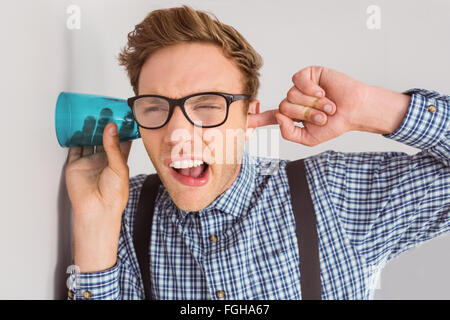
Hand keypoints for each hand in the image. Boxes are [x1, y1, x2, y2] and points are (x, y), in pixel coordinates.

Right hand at [65, 109, 132, 271]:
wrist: (97, 209)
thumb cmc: (114, 194)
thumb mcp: (118, 167)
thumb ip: (113, 146)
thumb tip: (110, 127)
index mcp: (118, 161)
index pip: (121, 141)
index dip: (122, 128)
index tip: (122, 114)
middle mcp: (104, 160)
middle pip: (103, 138)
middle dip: (103, 125)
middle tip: (104, 110)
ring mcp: (89, 162)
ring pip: (88, 140)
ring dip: (89, 129)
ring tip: (91, 114)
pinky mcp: (76, 165)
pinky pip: (74, 148)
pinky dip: (74, 138)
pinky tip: (75, 127)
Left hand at [248, 66, 409, 145]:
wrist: (354, 111)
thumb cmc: (334, 125)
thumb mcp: (308, 138)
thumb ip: (289, 133)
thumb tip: (279, 116)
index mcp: (291, 116)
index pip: (269, 117)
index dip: (255, 118)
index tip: (242, 121)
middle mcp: (293, 100)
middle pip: (284, 106)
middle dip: (306, 114)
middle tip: (323, 115)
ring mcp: (299, 87)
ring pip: (291, 95)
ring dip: (313, 104)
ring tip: (328, 106)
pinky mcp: (308, 74)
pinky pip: (298, 81)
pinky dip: (311, 89)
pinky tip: (322, 91)